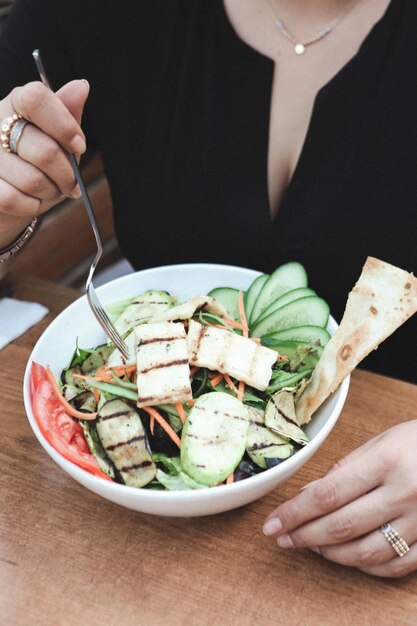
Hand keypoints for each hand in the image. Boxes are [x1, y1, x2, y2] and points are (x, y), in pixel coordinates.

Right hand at [0, 79, 88, 245]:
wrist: (9, 198)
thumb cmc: (37, 163)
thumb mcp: (57, 138)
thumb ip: (67, 115)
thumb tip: (81, 86)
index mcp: (16, 104)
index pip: (36, 99)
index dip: (64, 125)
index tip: (79, 145)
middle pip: (45, 150)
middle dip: (67, 175)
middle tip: (70, 182)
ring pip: (32, 180)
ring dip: (50, 192)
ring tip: (48, 189)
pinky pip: (14, 199)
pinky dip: (30, 206)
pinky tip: (31, 201)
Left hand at [263, 420, 416, 577]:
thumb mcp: (379, 442)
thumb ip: (344, 469)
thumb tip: (309, 495)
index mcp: (386, 462)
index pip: (328, 494)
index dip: (295, 512)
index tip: (272, 522)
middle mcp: (404, 493)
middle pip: (342, 525)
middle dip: (304, 535)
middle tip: (282, 538)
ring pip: (365, 552)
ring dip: (330, 553)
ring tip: (310, 544)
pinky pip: (394, 566)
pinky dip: (365, 566)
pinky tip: (347, 556)